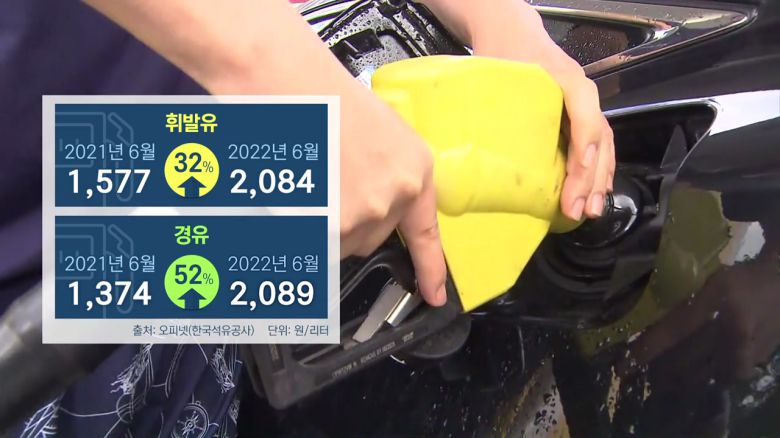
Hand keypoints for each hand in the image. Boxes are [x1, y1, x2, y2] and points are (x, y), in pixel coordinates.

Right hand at [83, 0, 447, 305]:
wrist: (290, 81)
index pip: (428, 233)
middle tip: (328, 184)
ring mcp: (365, 215)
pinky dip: (305, 229)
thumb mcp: (380, 135)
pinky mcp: (332, 226)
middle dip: (350, 222)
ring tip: (311, 181)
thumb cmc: (325, 98)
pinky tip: (298, 196)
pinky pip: (318, 244)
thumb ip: (388, 176)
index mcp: (416, 171)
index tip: (435, 295)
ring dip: (325, 225)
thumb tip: (378, 208)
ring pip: (341, 242)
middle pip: (372, 238)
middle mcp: (397, 198)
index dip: (432, 270)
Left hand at [421, 0, 615, 219]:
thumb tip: (480, 151)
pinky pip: (595, 147)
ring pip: (601, 146)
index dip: (584, 145)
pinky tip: (592, 194)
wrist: (511, 33)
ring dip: (597, 181)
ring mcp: (583, 107)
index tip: (578, 172)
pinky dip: (596, 172)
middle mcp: (581, 94)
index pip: (585, 114)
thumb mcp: (497, 71)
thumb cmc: (503, 52)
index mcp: (566, 79)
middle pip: (597, 138)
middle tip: (578, 209)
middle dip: (590, 177)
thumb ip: (494, 102)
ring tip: (589, 211)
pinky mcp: (578, 118)